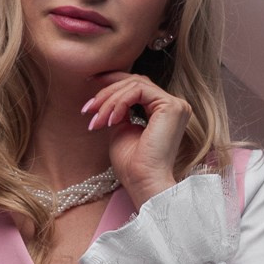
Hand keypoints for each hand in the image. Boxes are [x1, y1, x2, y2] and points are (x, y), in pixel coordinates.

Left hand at [82, 73, 191, 209]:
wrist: (143, 183)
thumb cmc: (132, 166)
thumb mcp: (121, 130)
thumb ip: (119, 111)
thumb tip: (108, 97)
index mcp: (163, 112)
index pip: (137, 86)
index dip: (113, 81)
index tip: (89, 81)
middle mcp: (173, 106)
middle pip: (135, 82)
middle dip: (107, 92)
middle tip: (88, 108)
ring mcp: (176, 105)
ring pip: (135, 85)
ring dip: (110, 100)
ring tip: (97, 119)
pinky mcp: (172, 106)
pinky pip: (139, 91)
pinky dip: (120, 102)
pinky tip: (111, 120)